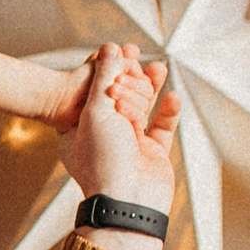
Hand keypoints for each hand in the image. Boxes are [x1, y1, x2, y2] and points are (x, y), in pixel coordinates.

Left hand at [62, 43, 178, 249]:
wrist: (128, 201)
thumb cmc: (104, 161)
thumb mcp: (96, 111)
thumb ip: (103, 77)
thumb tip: (110, 49)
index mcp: (77, 129)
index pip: (91, 91)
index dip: (106, 69)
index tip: (120, 50)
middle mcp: (101, 137)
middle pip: (118, 98)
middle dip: (129, 78)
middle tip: (137, 62)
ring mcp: (127, 145)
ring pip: (141, 109)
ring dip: (149, 88)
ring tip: (158, 67)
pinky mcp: (151, 154)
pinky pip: (161, 127)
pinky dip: (167, 111)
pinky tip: (172, 96)